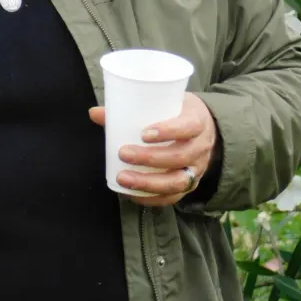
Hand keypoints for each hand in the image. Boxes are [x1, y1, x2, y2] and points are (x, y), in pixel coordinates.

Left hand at [89, 92, 217, 206]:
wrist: (206, 128)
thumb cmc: (177, 112)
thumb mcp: (164, 102)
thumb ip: (132, 108)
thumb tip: (94, 113)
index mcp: (197, 121)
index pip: (188, 127)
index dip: (168, 131)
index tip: (143, 133)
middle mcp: (201, 147)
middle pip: (180, 157)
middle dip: (150, 158)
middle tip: (123, 153)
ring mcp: (197, 168)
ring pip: (178, 181)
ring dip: (148, 183)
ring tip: (123, 178)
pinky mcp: (190, 184)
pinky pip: (174, 197)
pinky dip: (152, 198)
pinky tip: (132, 194)